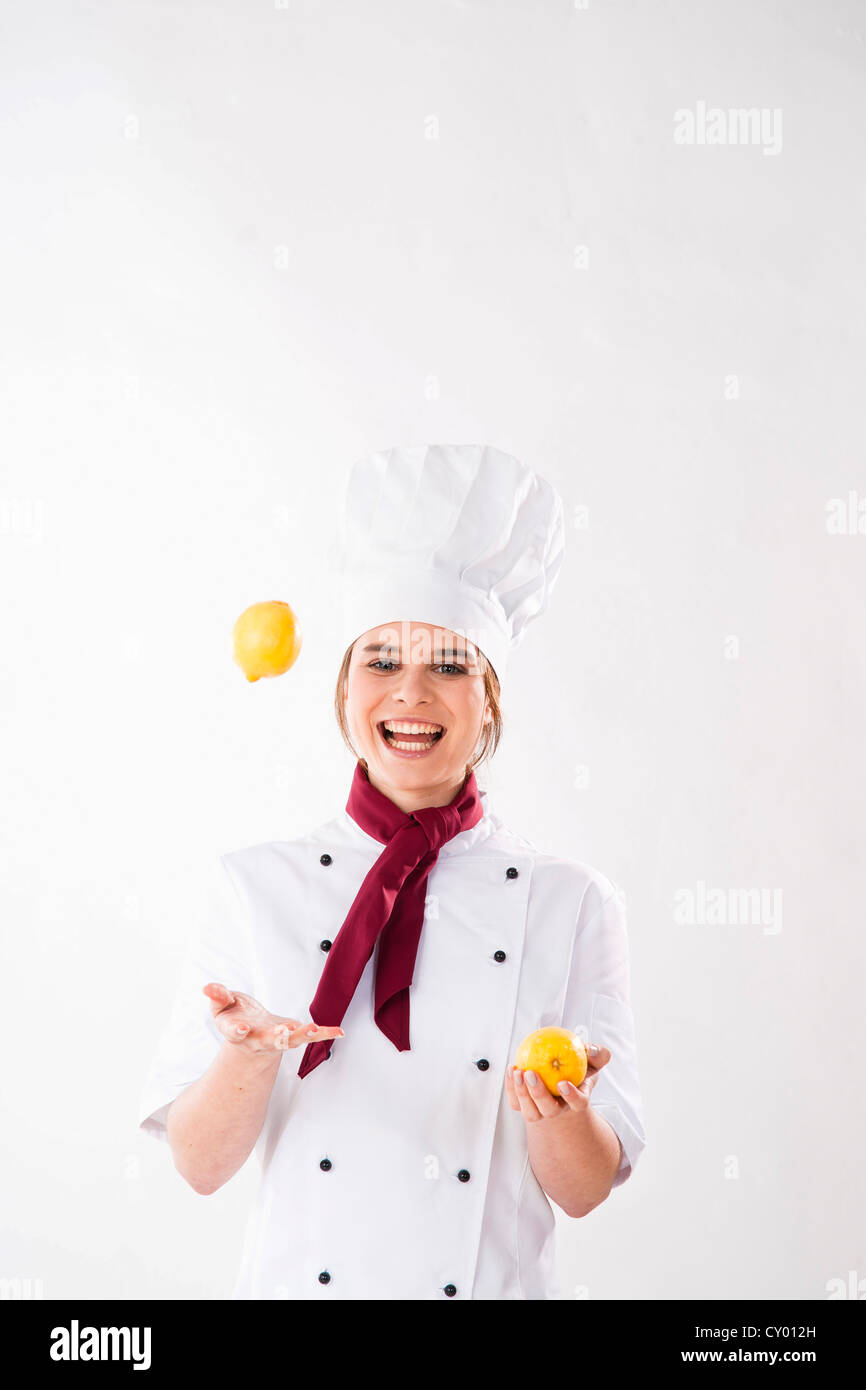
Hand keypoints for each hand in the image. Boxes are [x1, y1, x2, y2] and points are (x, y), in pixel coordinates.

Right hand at [203, 982, 344, 1054]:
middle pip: (268, 1040)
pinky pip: (312, 1036)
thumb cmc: (235, 1016)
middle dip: (276, 1037)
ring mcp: (278, 1039)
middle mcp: (259, 1039)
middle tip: (283, 1033)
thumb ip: (217, 996)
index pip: (237, 1032)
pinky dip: (326, 1034)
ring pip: (292, 1040)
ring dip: (303, 1035)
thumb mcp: (222, 1006)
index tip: (243, 1028)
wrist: (250, 1032)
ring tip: (314, 1029)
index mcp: (238, 1031)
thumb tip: (207, 987)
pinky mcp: (294, 1034)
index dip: (239, 1030)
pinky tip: (339, 1032)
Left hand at [505, 1042, 610, 1122]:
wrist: (561, 1082)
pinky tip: (511, 1070)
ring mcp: (540, 1111)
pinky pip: (516, 1103)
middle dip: (538, 1094)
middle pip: (549, 1110)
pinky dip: (511, 1088)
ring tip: (518, 1072)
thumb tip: (592, 1049)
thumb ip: (597, 1054)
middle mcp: (558, 1110)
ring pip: (530, 1112)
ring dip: (521, 1093)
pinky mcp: (525, 1107)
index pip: (578, 1103)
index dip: (571, 1096)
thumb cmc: (577, 1070)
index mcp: (577, 1100)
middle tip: (531, 1074)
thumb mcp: (591, 1060)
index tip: (562, 1083)